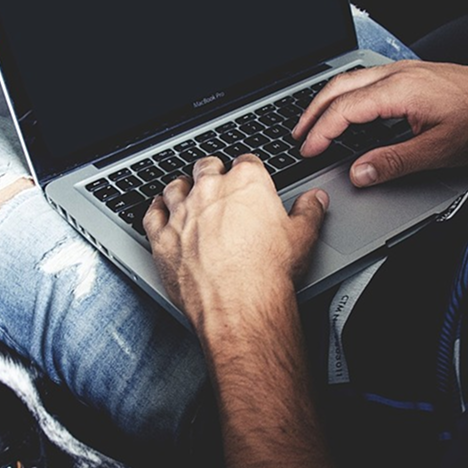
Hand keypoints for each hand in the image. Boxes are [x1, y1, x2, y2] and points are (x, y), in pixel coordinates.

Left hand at [143, 155, 327, 330]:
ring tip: (185, 191)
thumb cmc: (269, 272)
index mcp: (246, 183)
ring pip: (175, 187)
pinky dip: (155, 209)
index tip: (248, 177)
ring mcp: (182, 213)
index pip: (245, 162)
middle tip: (216, 181)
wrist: (239, 305)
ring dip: (181, 187)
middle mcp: (210, 191)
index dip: (247, 170)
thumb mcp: (303, 237)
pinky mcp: (162, 237)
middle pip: (206, 168)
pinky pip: (152, 215)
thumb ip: (309, 211)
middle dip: (212, 172)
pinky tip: (158, 209)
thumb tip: (315, 199)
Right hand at [293, 60, 467, 186]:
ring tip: (317, 123)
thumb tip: (358, 174)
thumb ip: (394, 163)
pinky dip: (351, 96)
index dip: (320, 132)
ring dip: (330, 101)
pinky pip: (371, 80)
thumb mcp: (440, 150)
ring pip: (354, 80)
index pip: (344, 110)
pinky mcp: (419, 75)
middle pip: (340, 87)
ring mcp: (409, 71)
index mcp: (400, 89)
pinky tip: (354, 112)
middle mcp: (400, 74)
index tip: (307, 151)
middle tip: (298, 136)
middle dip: (313, 111)